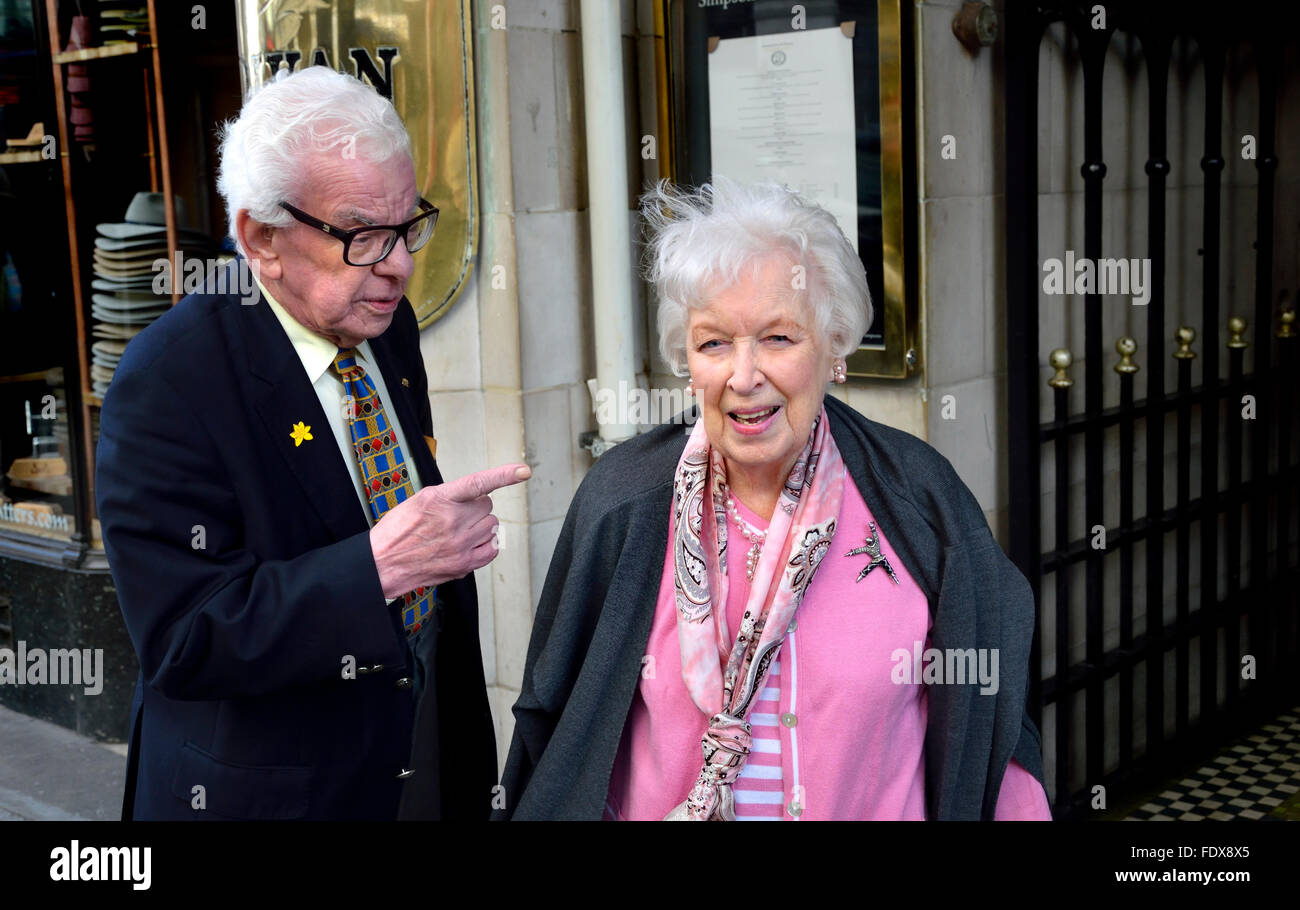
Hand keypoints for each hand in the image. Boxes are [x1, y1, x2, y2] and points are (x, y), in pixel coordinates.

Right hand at [369, 463, 530, 597]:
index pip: (478, 483)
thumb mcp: (419, 500)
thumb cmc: (398, 531)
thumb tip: (476, 495)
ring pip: (492, 526)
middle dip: (476, 508)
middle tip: (457, 516)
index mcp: (439, 499)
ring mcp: (460, 544)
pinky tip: (470, 544)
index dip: (503, 475)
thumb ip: (449, 496)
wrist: (383, 563)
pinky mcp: (464, 564)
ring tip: (458, 531)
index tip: (523, 471)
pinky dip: (486, 544)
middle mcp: (452, 521)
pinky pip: (493, 548)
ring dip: (480, 526)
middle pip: (487, 506)